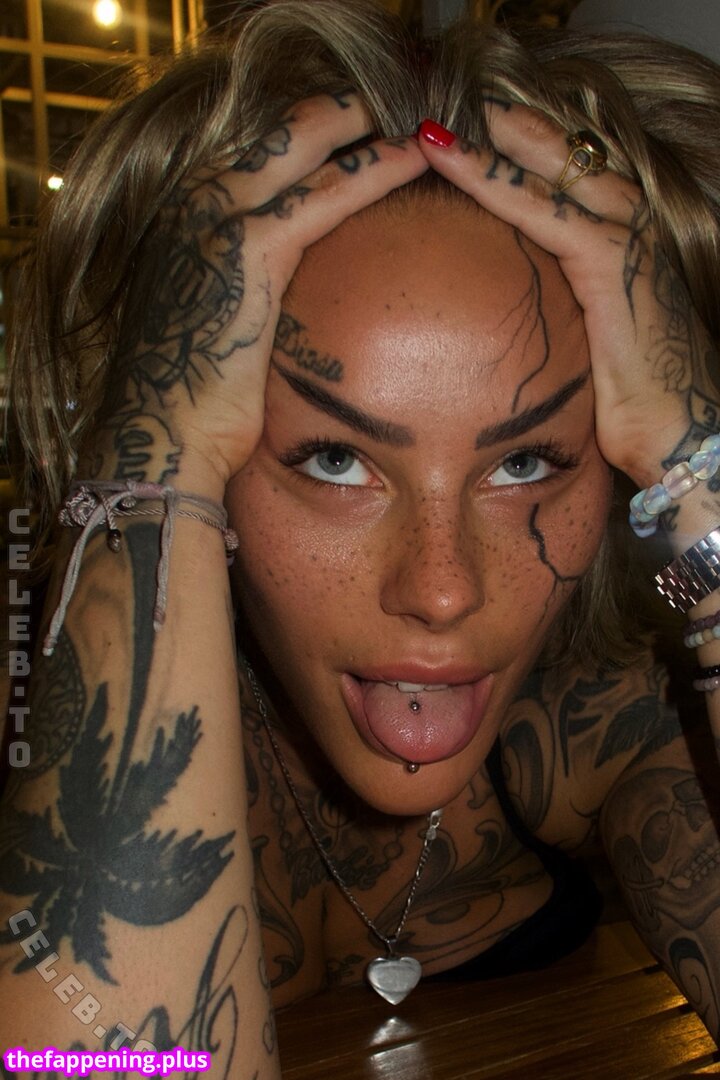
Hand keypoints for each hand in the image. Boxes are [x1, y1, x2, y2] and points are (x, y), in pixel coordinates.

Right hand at [97, 94, 427, 490]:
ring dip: (366, 129)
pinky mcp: (248, 250)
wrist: (161, 433)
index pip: (264, 151)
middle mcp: (196, 201)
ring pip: (305, 147)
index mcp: (188, 215)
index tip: (364, 125)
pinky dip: (371, 170)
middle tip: (401, 104)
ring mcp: (217, 219)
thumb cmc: (189, 393)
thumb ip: (243, 286)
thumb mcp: (212, 319)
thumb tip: (284, 292)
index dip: (317, 132)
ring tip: (419, 120)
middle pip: (284, 131)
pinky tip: (409, 157)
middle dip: (346, 112)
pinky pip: (323, 196)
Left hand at [417, 107, 719, 489]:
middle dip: (502, 128)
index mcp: (619, 237)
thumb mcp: (584, 335)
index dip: (517, 150)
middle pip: (559, 154)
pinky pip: (543, 208)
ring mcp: (624, 234)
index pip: (564, 175)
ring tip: (434, 128)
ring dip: (488, 146)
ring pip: (548, 169)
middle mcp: (627, 222)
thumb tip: (505, 311)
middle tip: (440, 110)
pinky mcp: (612, 259)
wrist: (677, 427)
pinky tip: (454, 163)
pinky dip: (495, 181)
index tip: (463, 137)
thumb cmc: (629, 394)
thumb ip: (555, 305)